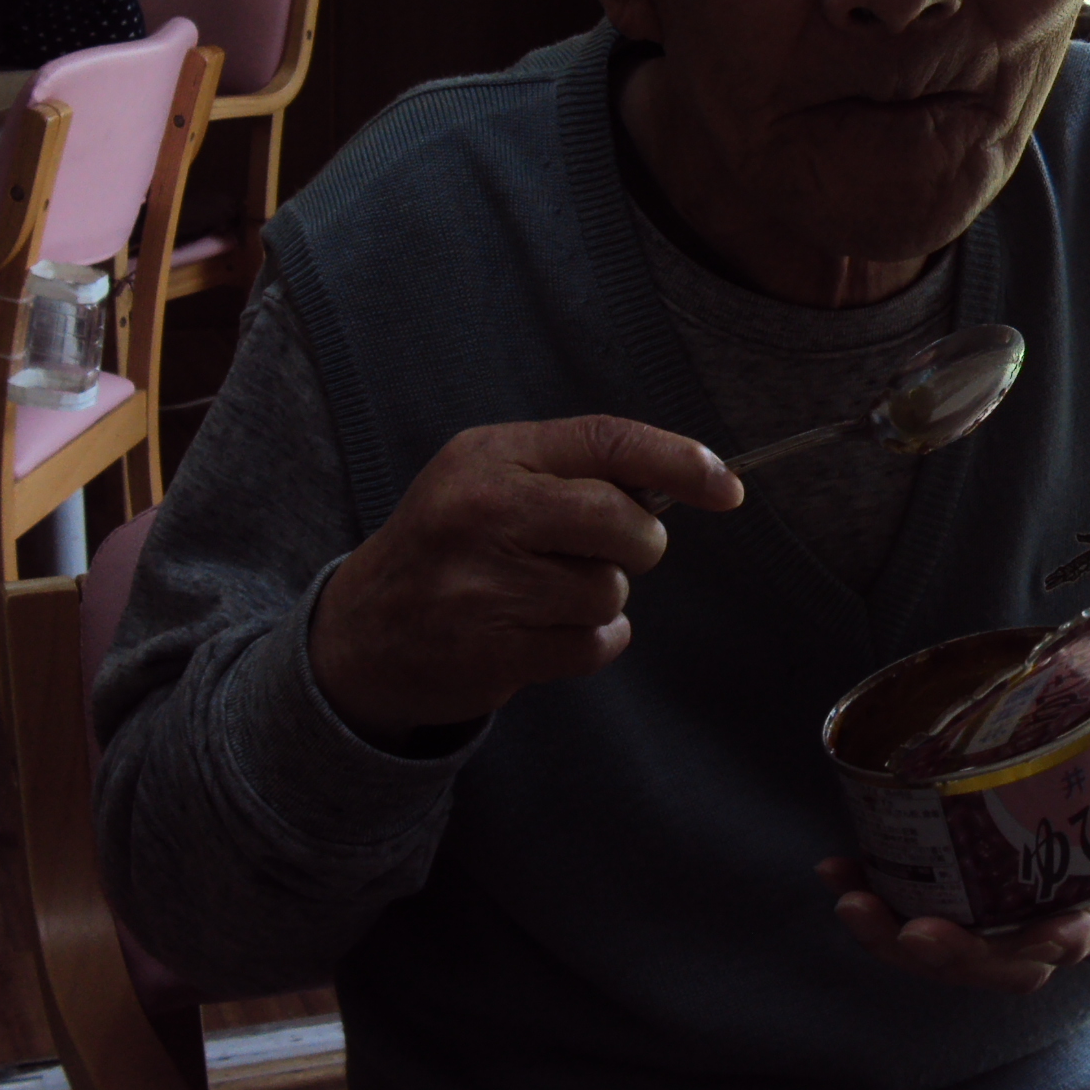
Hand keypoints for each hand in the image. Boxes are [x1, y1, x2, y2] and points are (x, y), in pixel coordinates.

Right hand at [309, 416, 741, 743]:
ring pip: (610, 589)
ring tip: (547, 595)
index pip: (606, 442)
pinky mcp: (492, 648)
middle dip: (637, 542)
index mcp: (491, 455)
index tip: (727, 486)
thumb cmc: (451, 544)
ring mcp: (485, 582)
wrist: (362, 632)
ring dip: (600, 599)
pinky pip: (594, 642)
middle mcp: (485, 510)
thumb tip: (685, 480)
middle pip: (623, 521)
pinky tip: (547, 632)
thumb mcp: (488, 477)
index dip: (680, 460)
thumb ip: (572, 471)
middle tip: (606, 551)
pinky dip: (591, 641)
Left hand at [820, 700, 1089, 993]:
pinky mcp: (959, 903)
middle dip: (953, 957)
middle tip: (909, 931)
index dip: (1059, 942)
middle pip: (1000, 963)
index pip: (1083, 932)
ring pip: (947, 952)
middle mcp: (1047, 926)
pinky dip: (875, 901)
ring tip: (850, 900)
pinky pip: (915, 916)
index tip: (1041, 939)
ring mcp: (998, 921)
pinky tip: (836, 869)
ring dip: (894, 938)